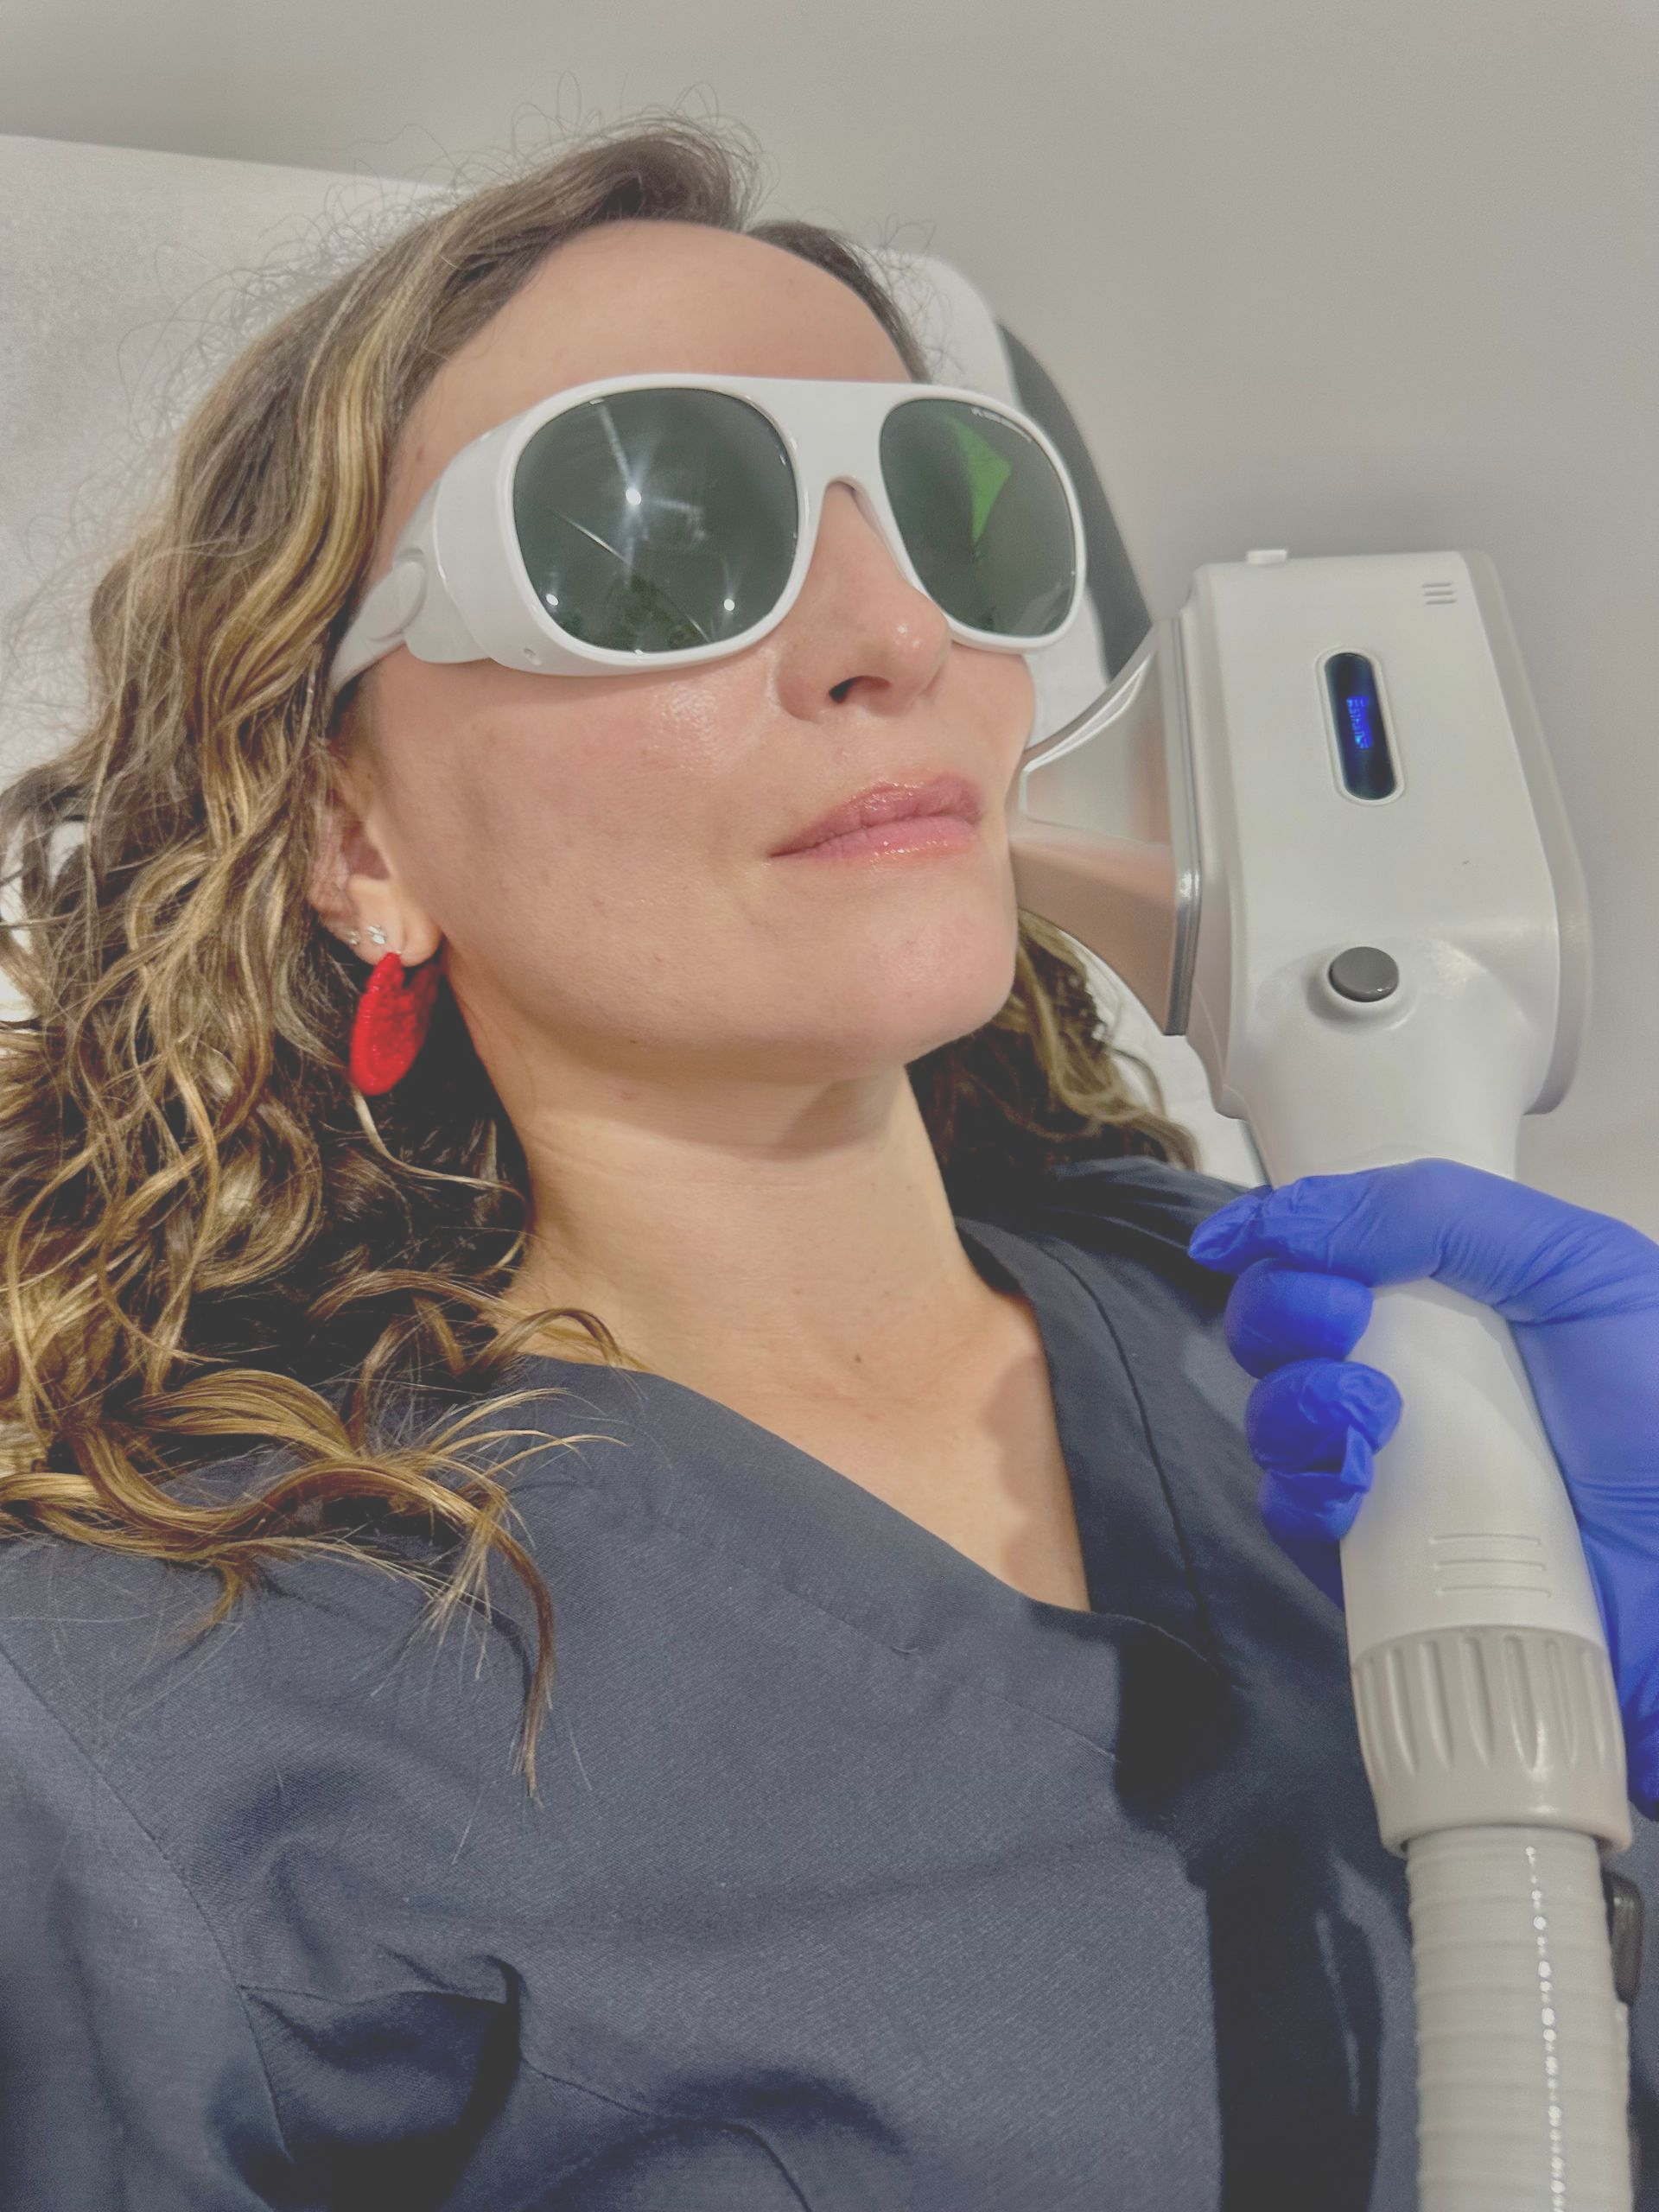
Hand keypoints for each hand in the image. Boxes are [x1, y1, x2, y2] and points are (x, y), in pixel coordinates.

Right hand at [1187, 1159, 1658, 1817]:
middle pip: (1275, 1325)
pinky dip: (1301, 1493)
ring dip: (1294, 1403)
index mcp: (1450, 1291)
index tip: (1264, 1245)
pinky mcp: (1379, 1557)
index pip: (1320, 1245)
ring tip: (1371, 1421)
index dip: (1276, 1238)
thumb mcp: (1577, 1269)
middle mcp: (1407, 1369)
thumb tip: (1274, 1215)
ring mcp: (1390, 1465)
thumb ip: (1435, 1212)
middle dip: (1281, 1313)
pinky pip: (1293, 1514)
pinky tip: (1352, 1494)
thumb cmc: (1655, 1410)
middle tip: (1345, 1325)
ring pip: (1273, 1416)